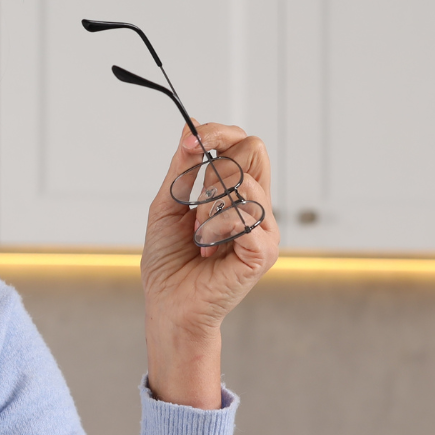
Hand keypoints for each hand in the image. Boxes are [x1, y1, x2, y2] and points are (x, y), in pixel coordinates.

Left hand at [141, 123, 278, 408]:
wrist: (169, 304)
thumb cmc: (170, 260)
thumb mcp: (169, 203)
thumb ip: (183, 167)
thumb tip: (191, 130)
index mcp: (239, 193)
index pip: (244, 143)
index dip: (219, 133)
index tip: (192, 141)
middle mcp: (257, 207)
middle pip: (253, 150)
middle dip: (214, 166)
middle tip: (194, 200)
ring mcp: (265, 230)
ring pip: (245, 182)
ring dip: (208, 205)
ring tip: (199, 235)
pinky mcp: (263, 252)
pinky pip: (245, 216)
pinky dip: (217, 227)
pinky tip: (207, 247)